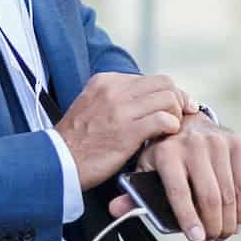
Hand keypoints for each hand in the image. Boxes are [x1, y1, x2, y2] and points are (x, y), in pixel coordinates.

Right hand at [56, 72, 191, 190]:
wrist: (58, 162)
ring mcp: (121, 109)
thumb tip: (144, 101)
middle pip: (164, 83)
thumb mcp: (90, 106)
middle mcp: (114, 90)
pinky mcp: (127, 131)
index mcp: (106, 81)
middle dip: (179, 99)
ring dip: (176, 114)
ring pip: (168, 98)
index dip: (166, 93)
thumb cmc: (76, 142)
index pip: (149, 78)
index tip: (172, 107)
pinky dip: (172, 127)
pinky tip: (166, 138)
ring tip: (171, 129)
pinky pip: (164, 120)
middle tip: (182, 115)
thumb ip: (115, 99)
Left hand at [108, 110, 240, 240]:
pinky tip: (237, 222)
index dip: (188, 219)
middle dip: (212, 225)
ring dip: (227, 221)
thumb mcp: (146, 169)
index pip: (179, 192)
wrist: (186, 122)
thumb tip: (116, 210)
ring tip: (221, 234)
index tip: (196, 238)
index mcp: (166, 152)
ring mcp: (217, 142)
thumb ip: (133, 193)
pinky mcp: (236, 144)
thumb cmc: (165, 153)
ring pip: (228, 194)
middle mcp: (193, 144)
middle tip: (209, 239)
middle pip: (208, 196)